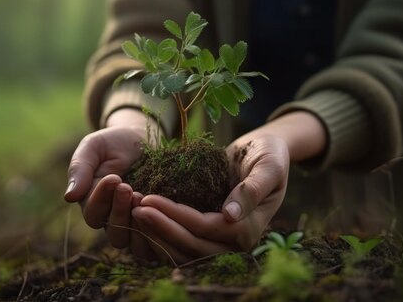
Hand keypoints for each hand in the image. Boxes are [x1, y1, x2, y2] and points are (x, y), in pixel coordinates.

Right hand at [64, 109, 158, 257]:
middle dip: (120, 211)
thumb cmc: (115, 142)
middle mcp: (112, 218)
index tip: (114, 178)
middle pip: (114, 233)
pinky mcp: (155, 223)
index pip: (93, 214)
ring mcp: (135, 223)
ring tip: (142, 197)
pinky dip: (156, 230)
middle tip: (128, 187)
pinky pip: (155, 241)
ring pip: (135, 241)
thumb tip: (69, 197)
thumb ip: (80, 168)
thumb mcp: (94, 147)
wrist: (144, 138)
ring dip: (138, 223)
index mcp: (93, 203)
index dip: (101, 200)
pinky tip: (160, 208)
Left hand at [131, 134, 289, 263]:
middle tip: (133, 208)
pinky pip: (180, 241)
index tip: (148, 199)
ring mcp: (220, 241)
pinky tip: (140, 215)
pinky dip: (160, 233)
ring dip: (156, 234)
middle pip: (190, 246)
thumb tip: (231, 216)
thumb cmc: (270, 154)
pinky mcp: (208, 233)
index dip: (175, 216)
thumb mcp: (269, 165)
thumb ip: (253, 189)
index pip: (204, 228)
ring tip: (132, 212)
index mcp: (248, 230)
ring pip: (182, 250)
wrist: (266, 152)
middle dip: (160, 228)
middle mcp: (234, 243)